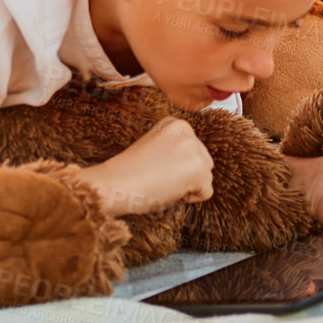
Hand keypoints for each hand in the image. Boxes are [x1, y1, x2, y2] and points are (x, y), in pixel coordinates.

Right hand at [76, 116, 213, 216]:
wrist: (116, 183)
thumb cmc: (131, 171)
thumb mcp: (155, 147)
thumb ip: (175, 147)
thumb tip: (190, 164)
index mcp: (175, 124)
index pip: (194, 150)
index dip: (177, 164)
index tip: (157, 165)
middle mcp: (187, 131)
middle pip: (204, 162)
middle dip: (186, 175)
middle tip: (159, 176)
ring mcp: (195, 149)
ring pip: (206, 177)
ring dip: (188, 186)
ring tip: (163, 182)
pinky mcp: (199, 170)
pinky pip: (206, 192)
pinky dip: (189, 198)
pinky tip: (169, 190)